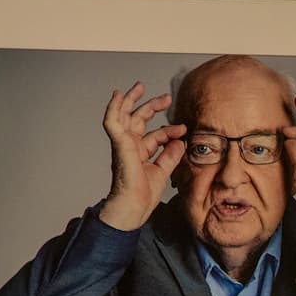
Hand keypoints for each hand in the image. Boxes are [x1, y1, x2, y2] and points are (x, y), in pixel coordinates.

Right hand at [98, 81, 185, 230]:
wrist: (133, 208)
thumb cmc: (143, 195)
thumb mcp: (163, 171)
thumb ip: (171, 155)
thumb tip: (180, 141)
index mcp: (140, 153)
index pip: (155, 135)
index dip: (170, 130)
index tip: (183, 129)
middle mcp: (130, 147)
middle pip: (138, 121)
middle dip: (151, 106)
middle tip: (166, 97)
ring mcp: (123, 145)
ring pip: (123, 117)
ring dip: (130, 101)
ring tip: (138, 87)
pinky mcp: (119, 145)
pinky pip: (112, 123)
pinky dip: (113, 109)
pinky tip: (118, 96)